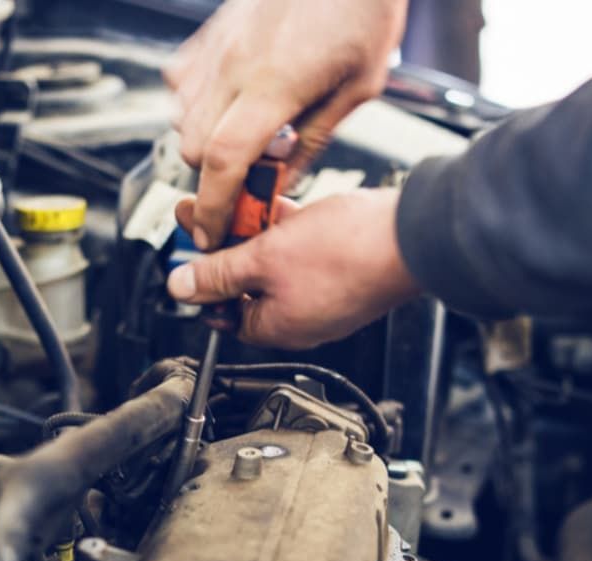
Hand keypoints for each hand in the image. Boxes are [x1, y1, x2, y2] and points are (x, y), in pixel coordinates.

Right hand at [164, 0, 406, 249]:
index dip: (213, 208)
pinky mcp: (211, 30)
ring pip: (180, 118)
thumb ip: (313, 140)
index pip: (223, 163)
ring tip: (242, 141)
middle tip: (244, 184)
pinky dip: (193, 105)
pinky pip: (180, 82)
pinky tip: (227, 104)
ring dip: (203, 142)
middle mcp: (234, 65)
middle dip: (211, 178)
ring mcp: (218, 46)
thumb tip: (283, 179)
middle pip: (193, 147)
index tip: (212, 232)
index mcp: (274, 85)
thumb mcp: (357, 88)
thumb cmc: (362, 8)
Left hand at [166, 188, 418, 349]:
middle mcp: (299, 316)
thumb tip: (182, 288)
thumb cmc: (346, 257)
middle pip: (246, 284)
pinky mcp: (338, 266)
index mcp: (277, 328)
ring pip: (272, 261)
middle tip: (207, 218)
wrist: (409, 236)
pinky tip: (274, 200)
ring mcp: (320, 290)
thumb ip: (219, 274)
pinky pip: (299, 249)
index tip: (191, 254)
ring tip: (238, 200)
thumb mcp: (263, 261)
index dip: (203, 284)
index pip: (223, 315)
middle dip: (224, 248)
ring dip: (251, 231)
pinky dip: (283, 226)